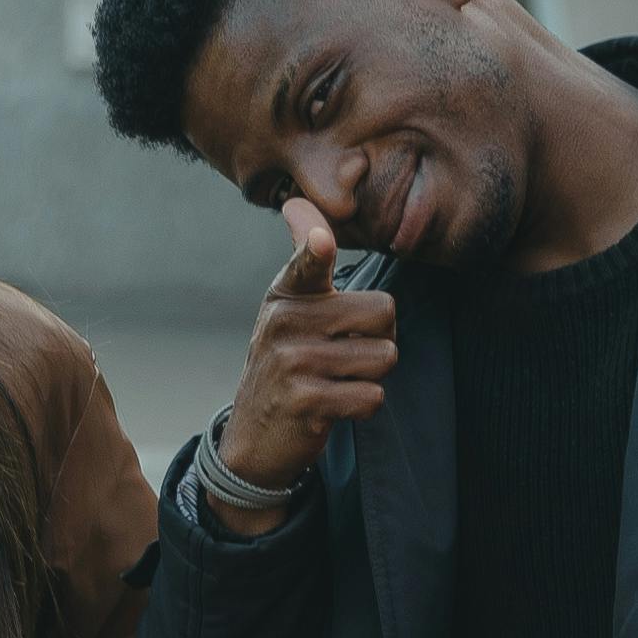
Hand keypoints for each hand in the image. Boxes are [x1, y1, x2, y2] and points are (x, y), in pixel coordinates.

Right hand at [205, 199, 395, 524]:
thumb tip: (297, 201)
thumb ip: (305, 258)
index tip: (322, 242)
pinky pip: (372, 396)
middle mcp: (285, 323)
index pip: (306, 261)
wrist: (253, 436)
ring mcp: (294, 363)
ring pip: (384, 357)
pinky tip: (334, 406)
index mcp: (286, 294)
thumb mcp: (287, 307)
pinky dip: (364, 405)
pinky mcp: (306, 402)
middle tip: (345, 353)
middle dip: (379, 338)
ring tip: (336, 380)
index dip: (316, 248)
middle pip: (383, 312)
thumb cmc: (286, 361)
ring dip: (371, 376)